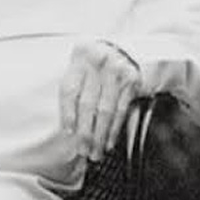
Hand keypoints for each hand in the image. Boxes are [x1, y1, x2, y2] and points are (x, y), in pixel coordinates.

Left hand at [59, 41, 144, 161]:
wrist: (120, 47)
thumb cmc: (91, 65)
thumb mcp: (77, 70)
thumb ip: (71, 94)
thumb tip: (67, 130)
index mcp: (79, 60)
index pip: (70, 92)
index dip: (68, 114)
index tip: (68, 133)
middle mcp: (98, 64)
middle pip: (88, 104)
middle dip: (84, 131)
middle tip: (82, 151)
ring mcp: (117, 72)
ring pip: (106, 110)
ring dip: (100, 135)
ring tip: (95, 152)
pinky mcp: (132, 80)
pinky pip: (122, 110)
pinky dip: (114, 128)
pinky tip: (109, 141)